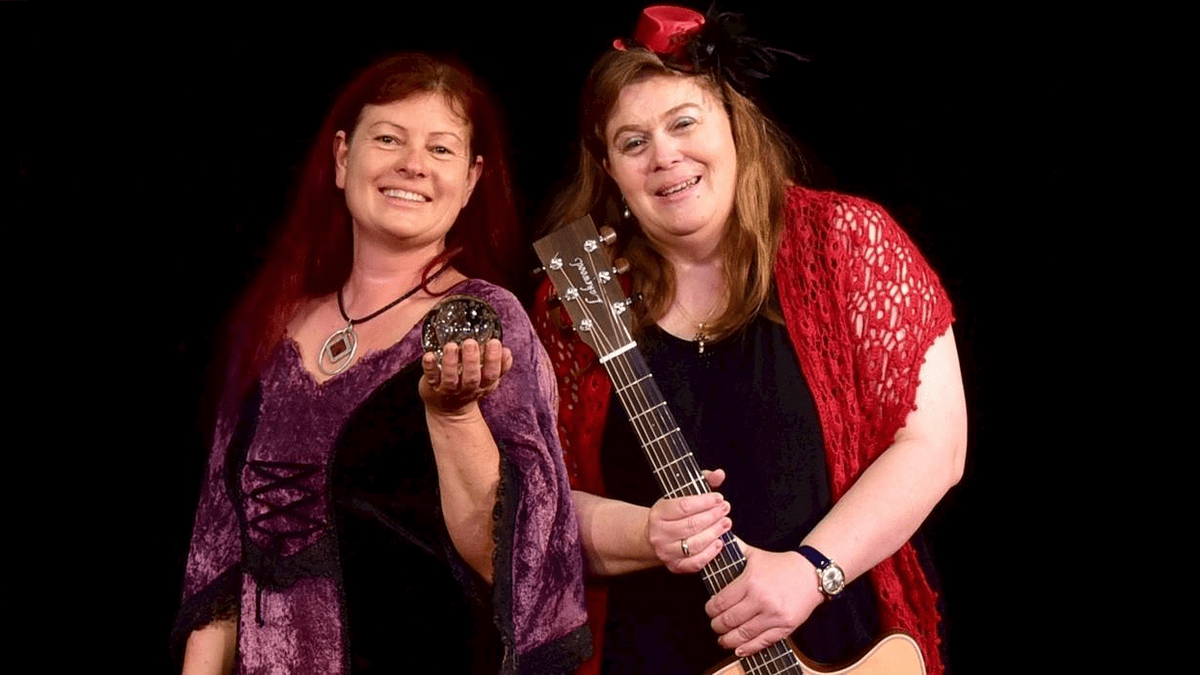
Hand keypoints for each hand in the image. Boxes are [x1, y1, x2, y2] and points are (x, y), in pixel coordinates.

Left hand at [419, 339, 512, 416]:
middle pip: (472, 377)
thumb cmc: (469, 387)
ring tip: (451, 346)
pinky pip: (431, 377)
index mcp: (484, 385)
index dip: (495, 360)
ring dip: (451, 362)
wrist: (449, 412)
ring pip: (450, 378)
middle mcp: (467, 388)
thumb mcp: (487, 380)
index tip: (495, 343)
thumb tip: (506, 350)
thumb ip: (498, 366)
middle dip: (472, 360)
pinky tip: (429, 355)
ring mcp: (449, 389)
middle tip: (471, 343)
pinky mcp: (432, 387)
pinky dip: (429, 367)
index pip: (493, 374)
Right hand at [647, 469, 731, 573]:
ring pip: (695, 544)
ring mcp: (666, 552)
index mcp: (658, 513)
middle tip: (725, 509)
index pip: (684, 506)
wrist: (654, 536)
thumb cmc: (672, 513)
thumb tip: (720, 474)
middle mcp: (659, 534)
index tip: (719, 498)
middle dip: (713, 516)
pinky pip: (695, 563)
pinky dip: (710, 554)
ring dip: (714, 533)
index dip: (705, 502)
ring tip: (725, 524)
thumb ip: (702, 480)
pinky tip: (719, 543)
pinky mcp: (674, 566)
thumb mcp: (681, 493)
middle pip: (691, 525)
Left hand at [704, 543, 823, 656]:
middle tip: (714, 625)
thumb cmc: (780, 565)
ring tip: (722, 639)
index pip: (722, 602)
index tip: (709, 610)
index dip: (711, 610)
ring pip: (743, 634)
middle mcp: (761, 600)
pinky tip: (738, 649)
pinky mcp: (785, 627)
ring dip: (728, 640)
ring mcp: (774, 615)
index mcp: (751, 582)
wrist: (811, 575)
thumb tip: (716, 542)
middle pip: (729, 620)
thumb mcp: (754, 554)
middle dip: (717, 625)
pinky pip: (762, 642)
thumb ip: (734, 549)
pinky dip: (748, 648)